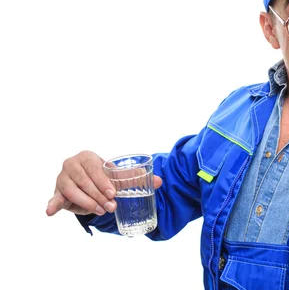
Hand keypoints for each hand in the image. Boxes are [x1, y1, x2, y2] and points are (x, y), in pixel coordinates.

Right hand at [46, 150, 162, 216]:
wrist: (87, 182)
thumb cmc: (103, 177)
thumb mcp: (117, 176)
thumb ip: (135, 178)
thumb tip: (160, 182)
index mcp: (87, 156)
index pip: (94, 169)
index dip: (103, 182)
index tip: (113, 194)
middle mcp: (72, 164)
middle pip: (84, 181)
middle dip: (98, 195)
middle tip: (111, 207)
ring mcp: (62, 178)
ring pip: (72, 191)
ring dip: (87, 203)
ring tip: (101, 211)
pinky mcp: (57, 191)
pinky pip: (55, 198)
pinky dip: (52, 204)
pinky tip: (50, 211)